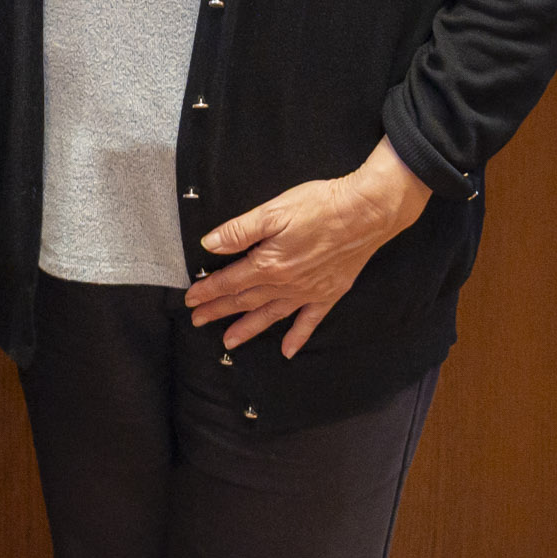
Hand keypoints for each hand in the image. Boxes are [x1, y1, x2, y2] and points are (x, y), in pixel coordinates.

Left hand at [186, 137, 434, 356]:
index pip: (230, 281)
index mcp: (268, 264)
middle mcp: (286, 284)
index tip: (190, 300)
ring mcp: (308, 292)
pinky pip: (309, 322)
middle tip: (198, 321)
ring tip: (229, 342)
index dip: (208, 291)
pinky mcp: (329, 294)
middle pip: (245, 301)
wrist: (366, 214)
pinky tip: (287, 351)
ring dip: (248, 329)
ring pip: (271, 315)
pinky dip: (297, 337)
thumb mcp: (272, 211)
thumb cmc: (319, 206)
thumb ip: (239, 231)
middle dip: (219, 311)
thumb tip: (209, 244)